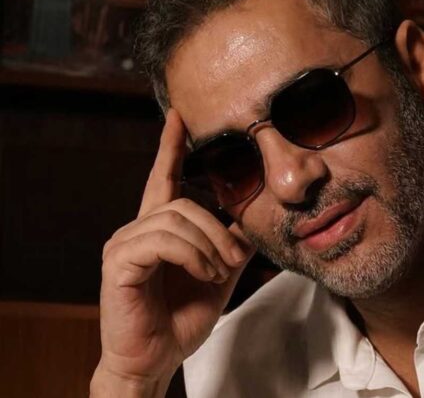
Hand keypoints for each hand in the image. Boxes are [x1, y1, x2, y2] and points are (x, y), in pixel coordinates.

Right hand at [91, 109, 255, 396]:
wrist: (157, 358)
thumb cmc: (182, 317)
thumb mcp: (218, 273)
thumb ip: (232, 244)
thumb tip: (252, 221)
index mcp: (159, 228)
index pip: (164, 178)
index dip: (170, 147)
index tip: (179, 116)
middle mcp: (136, 229)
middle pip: (182, 201)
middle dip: (217, 228)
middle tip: (232, 259)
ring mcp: (124, 244)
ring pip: (176, 219)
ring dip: (208, 245)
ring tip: (217, 271)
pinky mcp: (118, 263)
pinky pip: (163, 241)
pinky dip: (192, 255)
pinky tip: (204, 272)